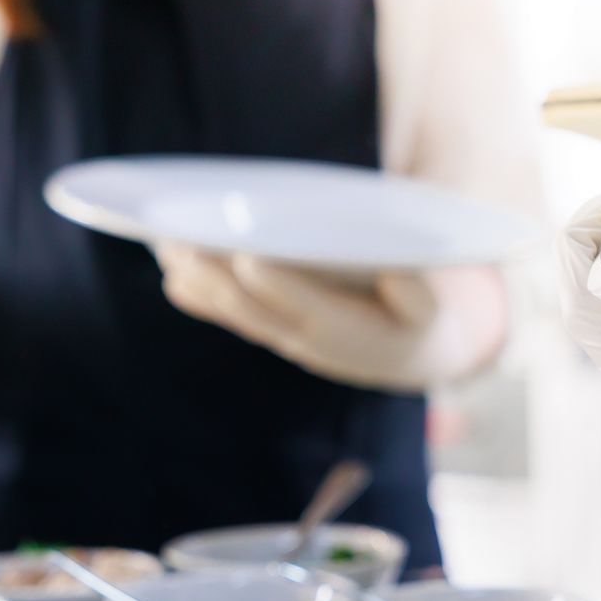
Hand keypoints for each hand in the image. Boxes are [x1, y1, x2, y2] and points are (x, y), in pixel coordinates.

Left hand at [155, 247, 503, 392]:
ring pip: (236, 314)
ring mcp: (285, 338)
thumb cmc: (419, 317)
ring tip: (167, 248)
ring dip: (201, 284)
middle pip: (257, 311)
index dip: (277, 285)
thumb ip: (419, 296)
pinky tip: (172, 274)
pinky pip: (231, 317)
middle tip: (185, 245)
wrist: (406, 355)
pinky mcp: (272, 332)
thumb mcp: (433, 310)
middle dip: (219, 280)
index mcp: (351, 332)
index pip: (308, 308)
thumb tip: (396, 275)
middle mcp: (309, 340)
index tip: (249, 259)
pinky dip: (200, 298)